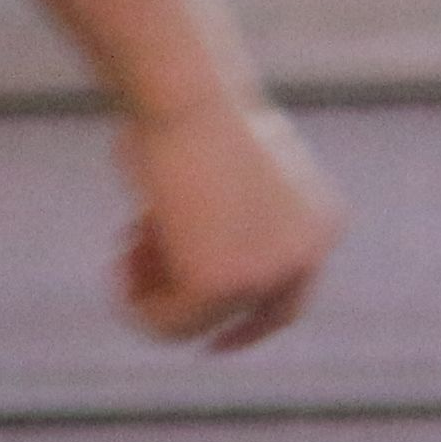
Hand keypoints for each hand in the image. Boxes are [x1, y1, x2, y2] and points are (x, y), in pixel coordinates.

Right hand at [113, 95, 338, 351]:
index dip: (250, 323)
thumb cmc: (187, 110)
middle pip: (248, 313)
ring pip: (200, 319)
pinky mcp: (223, 285)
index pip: (293, 294)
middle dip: (181, 295)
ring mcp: (268, 274)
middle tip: (128, 264)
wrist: (186, 95)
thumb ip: (211, 214)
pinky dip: (136, 303)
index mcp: (320, 223)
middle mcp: (305, 254)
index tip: (214, 346)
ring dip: (152, 290)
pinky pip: (170, 323)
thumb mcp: (212, 164)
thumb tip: (170, 238)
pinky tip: (120, 263)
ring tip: (125, 246)